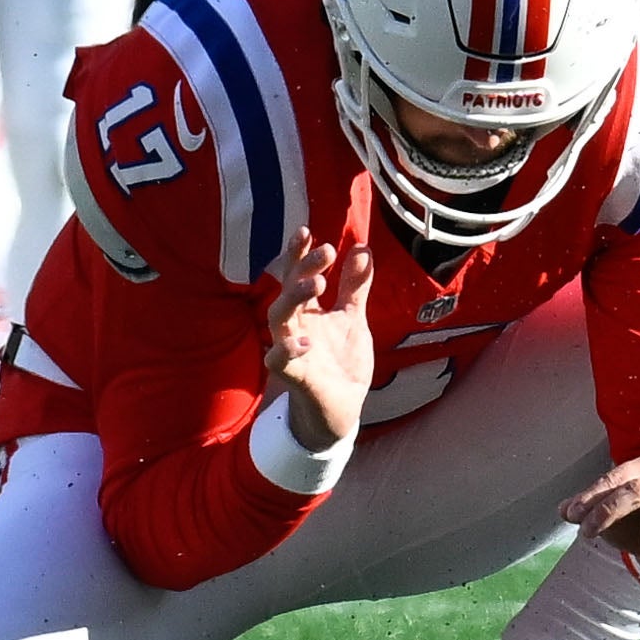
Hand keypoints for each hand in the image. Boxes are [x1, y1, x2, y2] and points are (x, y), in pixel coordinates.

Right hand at [263, 228, 374, 451]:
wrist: (343, 409)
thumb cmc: (341, 362)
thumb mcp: (352, 319)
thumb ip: (355, 287)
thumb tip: (362, 249)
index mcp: (308, 311)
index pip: (297, 275)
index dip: (299, 253)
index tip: (307, 231)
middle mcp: (295, 326)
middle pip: (287, 290)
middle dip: (302, 267)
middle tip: (326, 251)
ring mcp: (292, 351)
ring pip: (277, 318)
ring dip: (293, 297)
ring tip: (318, 283)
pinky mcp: (295, 377)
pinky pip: (278, 361)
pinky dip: (286, 350)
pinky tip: (305, 342)